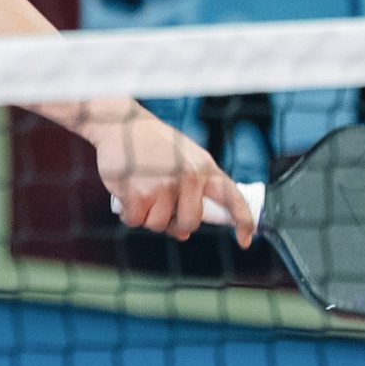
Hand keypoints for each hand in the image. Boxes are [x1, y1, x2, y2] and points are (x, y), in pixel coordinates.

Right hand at [84, 104, 254, 245]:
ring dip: (147, 216)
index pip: (232, 197)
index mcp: (204, 166)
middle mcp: (189, 176)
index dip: (243, 220)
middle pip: (190, 222)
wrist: (119, 125)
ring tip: (140, 193)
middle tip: (161, 208)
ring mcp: (165, 186)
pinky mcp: (140, 194)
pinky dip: (128, 214)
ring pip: (159, 225)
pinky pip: (136, 221)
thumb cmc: (151, 144)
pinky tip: (126, 195)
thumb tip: (183, 233)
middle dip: (174, 223)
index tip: (245, 240)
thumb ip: (190, 192)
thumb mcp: (182, 159)